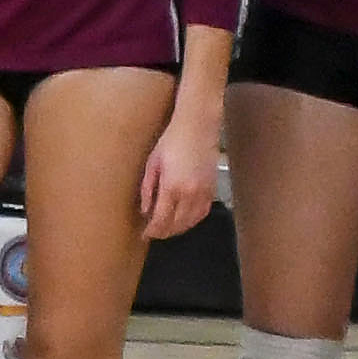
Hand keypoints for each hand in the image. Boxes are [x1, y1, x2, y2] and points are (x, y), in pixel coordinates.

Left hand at [141, 105, 219, 237]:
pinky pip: (203, 211)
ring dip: (178, 228)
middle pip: (176, 225)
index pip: (161, 221)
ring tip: (167, 228)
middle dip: (164, 232)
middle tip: (154, 232)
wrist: (198, 124)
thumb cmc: (172, 140)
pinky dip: (193, 219)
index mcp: (172, 187)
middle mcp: (190, 193)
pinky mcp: (212, 186)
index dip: (152, 231)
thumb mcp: (152, 164)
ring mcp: (204, 190)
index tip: (145, 234)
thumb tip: (145, 211)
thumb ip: (147, 190)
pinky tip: (184, 219)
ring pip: (191, 221)